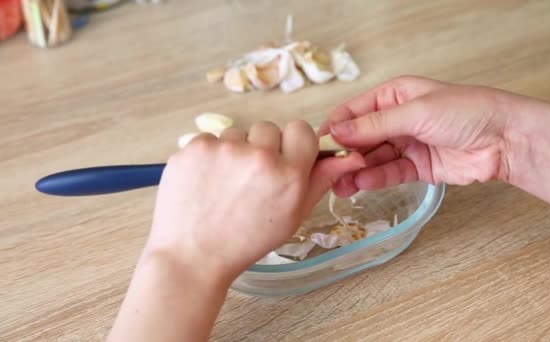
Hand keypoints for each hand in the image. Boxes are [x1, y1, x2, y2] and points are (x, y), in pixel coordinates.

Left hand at [146, 120, 364, 280]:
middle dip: (262, 148)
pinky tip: (206, 182)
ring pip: (237, 134)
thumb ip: (320, 181)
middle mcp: (259, 156)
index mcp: (289, 174)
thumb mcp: (293, 216)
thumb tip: (350, 157)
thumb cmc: (246, 241)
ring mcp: (224, 149)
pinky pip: (209, 139)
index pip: (301, 129)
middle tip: (250, 179)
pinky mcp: (194, 148)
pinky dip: (208, 157)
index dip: (292, 145)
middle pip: (268, 128)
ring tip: (225, 184)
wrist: (193, 256)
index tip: (282, 161)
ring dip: (235, 152)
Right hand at [320, 76, 533, 196]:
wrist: (506, 139)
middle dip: (343, 154)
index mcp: (394, 95)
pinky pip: (390, 173)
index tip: (318, 146)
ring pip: (373, 159)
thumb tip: (337, 130)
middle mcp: (397, 119)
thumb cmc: (467, 111)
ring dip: (355, 171)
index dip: (335, 128)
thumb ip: (375, 124)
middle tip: (326, 171)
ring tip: (337, 186)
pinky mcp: (418, 167)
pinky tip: (360, 185)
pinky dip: (375, 179)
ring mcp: (407, 144)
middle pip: (361, 138)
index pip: (354, 112)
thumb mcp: (415, 112)